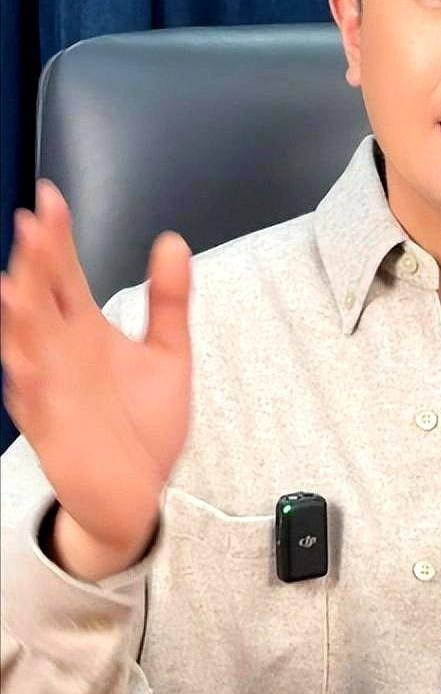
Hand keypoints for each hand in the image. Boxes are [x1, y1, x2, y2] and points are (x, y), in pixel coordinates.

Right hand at [1, 178, 192, 551]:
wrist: (138, 493)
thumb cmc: (142, 424)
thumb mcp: (168, 353)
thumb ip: (168, 299)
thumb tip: (173, 243)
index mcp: (85, 330)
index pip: (65, 275)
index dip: (57, 239)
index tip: (51, 200)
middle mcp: (62, 354)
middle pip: (41, 301)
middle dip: (35, 265)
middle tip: (32, 224)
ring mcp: (52, 391)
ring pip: (27, 348)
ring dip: (19, 318)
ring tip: (14, 283)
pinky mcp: (53, 432)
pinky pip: (34, 405)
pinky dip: (27, 383)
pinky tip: (23, 360)